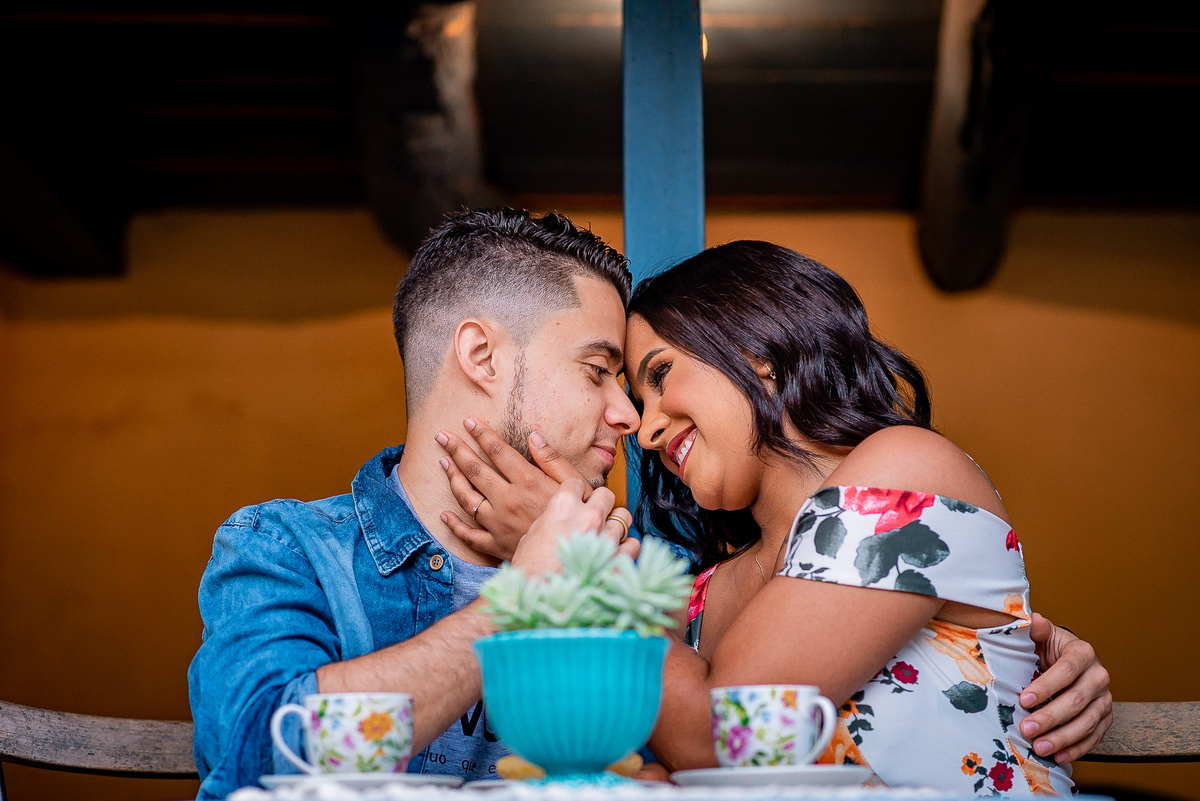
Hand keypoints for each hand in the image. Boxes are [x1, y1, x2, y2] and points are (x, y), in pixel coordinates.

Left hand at [436, 418, 590, 560]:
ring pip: (467, 498)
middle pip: (475, 470)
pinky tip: (444, 515)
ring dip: (453, 478)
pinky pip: (469, 535)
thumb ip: (552, 460)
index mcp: (528, 482)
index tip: (468, 421)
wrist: (575, 557)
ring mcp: (499, 524)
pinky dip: (455, 525)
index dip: (482, 434)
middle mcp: (508, 500)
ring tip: (444, 462)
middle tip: (442, 436)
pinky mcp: (497, 545)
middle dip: (457, 450)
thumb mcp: (575, 485)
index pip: (498, 451)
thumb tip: (533, 436)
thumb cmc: (581, 518)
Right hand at [509, 480, 636, 575]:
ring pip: (623, 517)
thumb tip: (560, 517)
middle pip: (606, 494)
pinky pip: (633, 544)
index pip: (576, 483)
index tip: (574, 502)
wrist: (541, 604)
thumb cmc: (530, 572)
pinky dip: (626, 548)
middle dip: (600, 503)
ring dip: (614, 525)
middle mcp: (589, 517)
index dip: (574, 493)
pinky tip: (614, 555)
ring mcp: (607, 538)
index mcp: (563, 507)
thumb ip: (551, 520)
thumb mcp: (531, 537)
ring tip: (604, 537)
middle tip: (593, 517)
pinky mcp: (620, 560)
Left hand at [1020, 613, 1112, 762]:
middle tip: (1026, 729)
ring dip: (1062, 738)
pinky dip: (1077, 749)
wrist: (1065, 660)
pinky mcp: (1106, 717)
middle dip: (1050, 717)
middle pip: (1077, 700)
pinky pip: (1095, 736)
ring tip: (1039, 747)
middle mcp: (1099, 676)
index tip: (1024, 699)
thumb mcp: (1041, 636)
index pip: (1066, 671)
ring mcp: (1105, 699)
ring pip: (1087, 722)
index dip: (1046, 686)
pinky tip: (1059, 757)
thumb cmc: (1047, 648)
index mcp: (1082, 653)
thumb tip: (1033, 620)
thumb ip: (1036, 629)